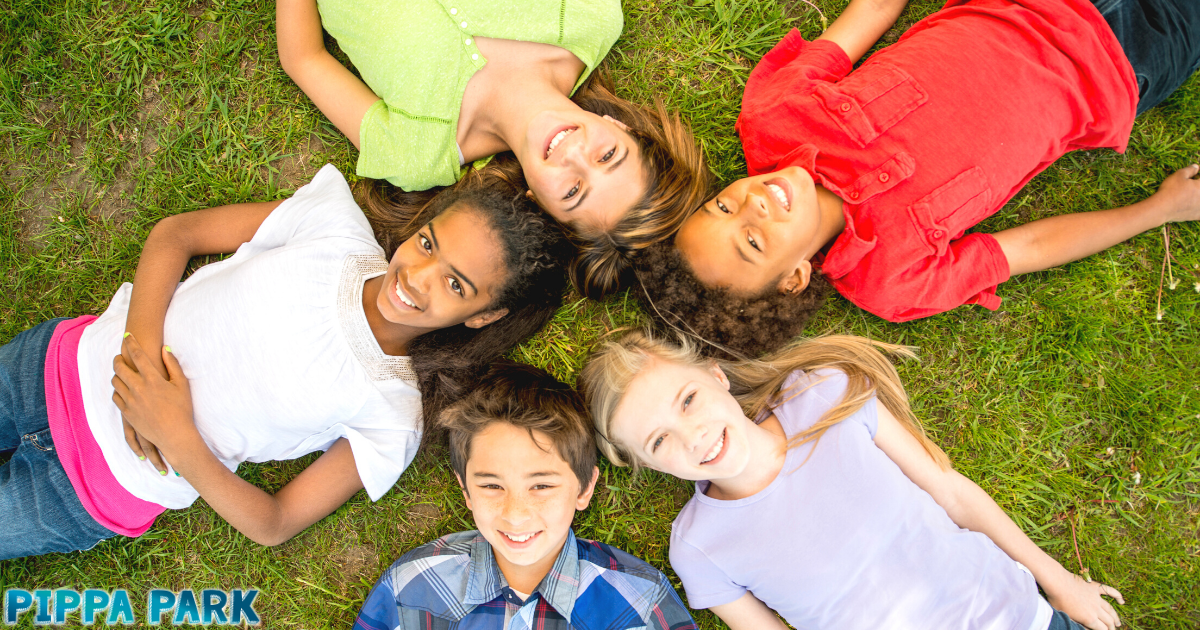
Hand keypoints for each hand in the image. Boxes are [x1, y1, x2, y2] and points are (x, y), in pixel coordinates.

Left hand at [111, 335, 199, 465]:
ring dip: (117, 375)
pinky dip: (118, 390)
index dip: (132, 343)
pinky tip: (123, 390)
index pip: (137, 355)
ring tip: (121, 373)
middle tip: (119, 356)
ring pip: (116, 382)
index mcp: (153, 379)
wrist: (175, 435)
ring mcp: (130, 401)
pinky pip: (116, 396)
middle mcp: (138, 388)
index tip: (128, 336)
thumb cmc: (182, 409)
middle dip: (118, 358)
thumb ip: (172, 365)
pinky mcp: (127, 413)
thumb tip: (165, 348)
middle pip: (120, 367)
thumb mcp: (182, 384)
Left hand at [1045, 573, 1123, 629]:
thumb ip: (1078, 624)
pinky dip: (1117, 595)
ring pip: (1110, 609)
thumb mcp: (1066, 617)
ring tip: (1117, 622)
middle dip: (1111, 627)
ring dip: (1115, 617)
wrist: (1058, 582)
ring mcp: (1097, 598)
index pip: (1102, 629)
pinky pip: (1109, 591)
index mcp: (1089, 618)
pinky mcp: (1095, 587)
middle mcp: (1096, 609)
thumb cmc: (1058, 600)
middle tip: (1112, 629)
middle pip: (1108, 621)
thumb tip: (1086, 627)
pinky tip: (1121, 600)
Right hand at [1152, 163, 1199, 222]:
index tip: (1194, 175)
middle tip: (1190, 185)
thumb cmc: (1170, 190)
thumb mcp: (1179, 175)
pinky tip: (1194, 206)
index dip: (1197, 176)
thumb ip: (1190, 170)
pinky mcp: (1198, 216)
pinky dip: (1197, 208)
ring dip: (1197, 196)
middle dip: (1197, 187)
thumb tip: (1197, 166)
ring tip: (1189, 195)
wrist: (1162, 209)